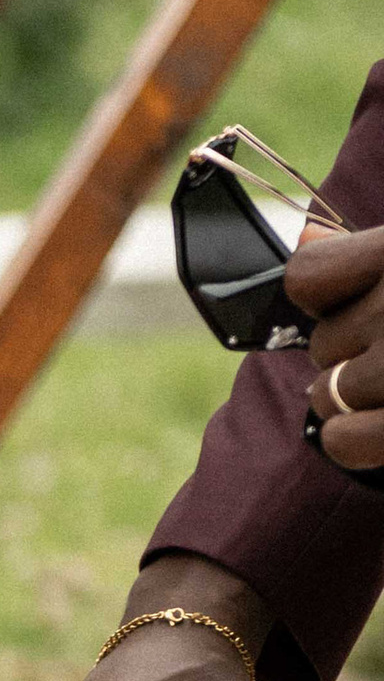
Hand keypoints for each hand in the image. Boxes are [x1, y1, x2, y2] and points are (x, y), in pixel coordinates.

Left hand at [293, 221, 383, 479]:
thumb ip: (367, 255)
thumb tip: (305, 239)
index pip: (305, 277)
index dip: (326, 296)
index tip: (360, 301)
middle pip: (321, 341)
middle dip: (351, 351)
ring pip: (327, 394)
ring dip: (353, 399)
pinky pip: (341, 441)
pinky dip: (351, 440)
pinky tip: (379, 427)